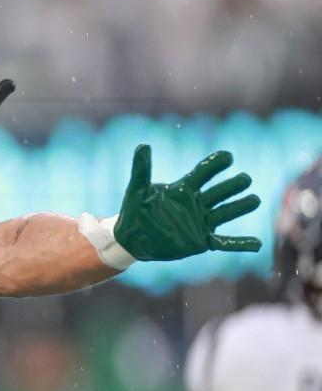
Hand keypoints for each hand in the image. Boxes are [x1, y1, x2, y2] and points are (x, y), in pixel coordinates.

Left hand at [113, 144, 261, 260]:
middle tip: (244, 179)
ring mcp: (201, 222)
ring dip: (240, 207)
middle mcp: (196, 204)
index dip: (215, 165)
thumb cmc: (135, 211)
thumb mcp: (138, 190)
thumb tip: (142, 146)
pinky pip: (224, 243)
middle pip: (219, 192)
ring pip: (226, 212)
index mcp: (183, 189)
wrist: (132, 238)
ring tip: (255, 200)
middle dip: (232, 186)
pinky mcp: (201, 241)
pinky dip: (240, 244)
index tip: (227, 157)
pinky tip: (257, 244)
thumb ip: (142, 169)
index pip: (203, 174)